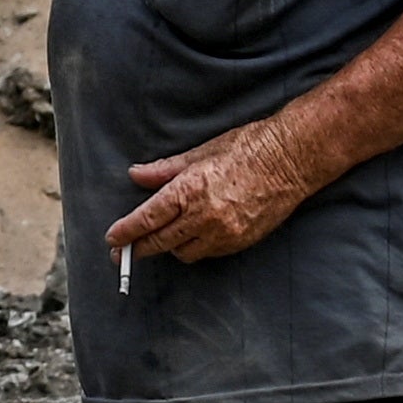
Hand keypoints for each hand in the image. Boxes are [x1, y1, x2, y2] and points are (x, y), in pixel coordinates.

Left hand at [107, 121, 321, 264]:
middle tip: (122, 253)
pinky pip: (207, 253)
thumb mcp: (200, 153)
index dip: (126, 233)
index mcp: (189, 190)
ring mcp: (223, 233)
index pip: (147, 219)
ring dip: (169, 248)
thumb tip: (136, 175)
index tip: (112, 241)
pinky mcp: (240, 242)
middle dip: (138, 249)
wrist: (290, 160)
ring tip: (161, 239)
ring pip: (183, 253)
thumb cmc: (246, 148)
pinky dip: (195, 247)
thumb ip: (165, 170)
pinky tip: (192, 237)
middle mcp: (204, 216)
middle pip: (160, 242)